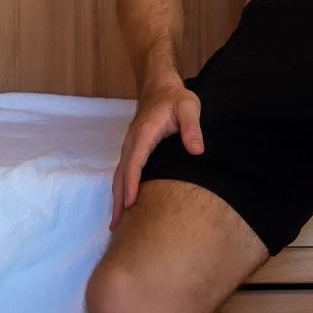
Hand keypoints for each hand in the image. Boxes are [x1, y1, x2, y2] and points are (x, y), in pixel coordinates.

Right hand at [110, 78, 203, 231]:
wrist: (159, 86)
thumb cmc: (176, 98)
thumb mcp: (189, 107)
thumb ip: (192, 127)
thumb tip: (197, 151)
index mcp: (144, 134)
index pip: (135, 163)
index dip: (132, 185)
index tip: (130, 205)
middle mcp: (132, 142)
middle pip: (122, 174)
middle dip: (118, 200)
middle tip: (117, 226)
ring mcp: (130, 146)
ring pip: (120, 175)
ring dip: (117, 197)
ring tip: (116, 223)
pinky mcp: (133, 149)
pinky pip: (124, 172)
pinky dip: (121, 189)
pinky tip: (123, 203)